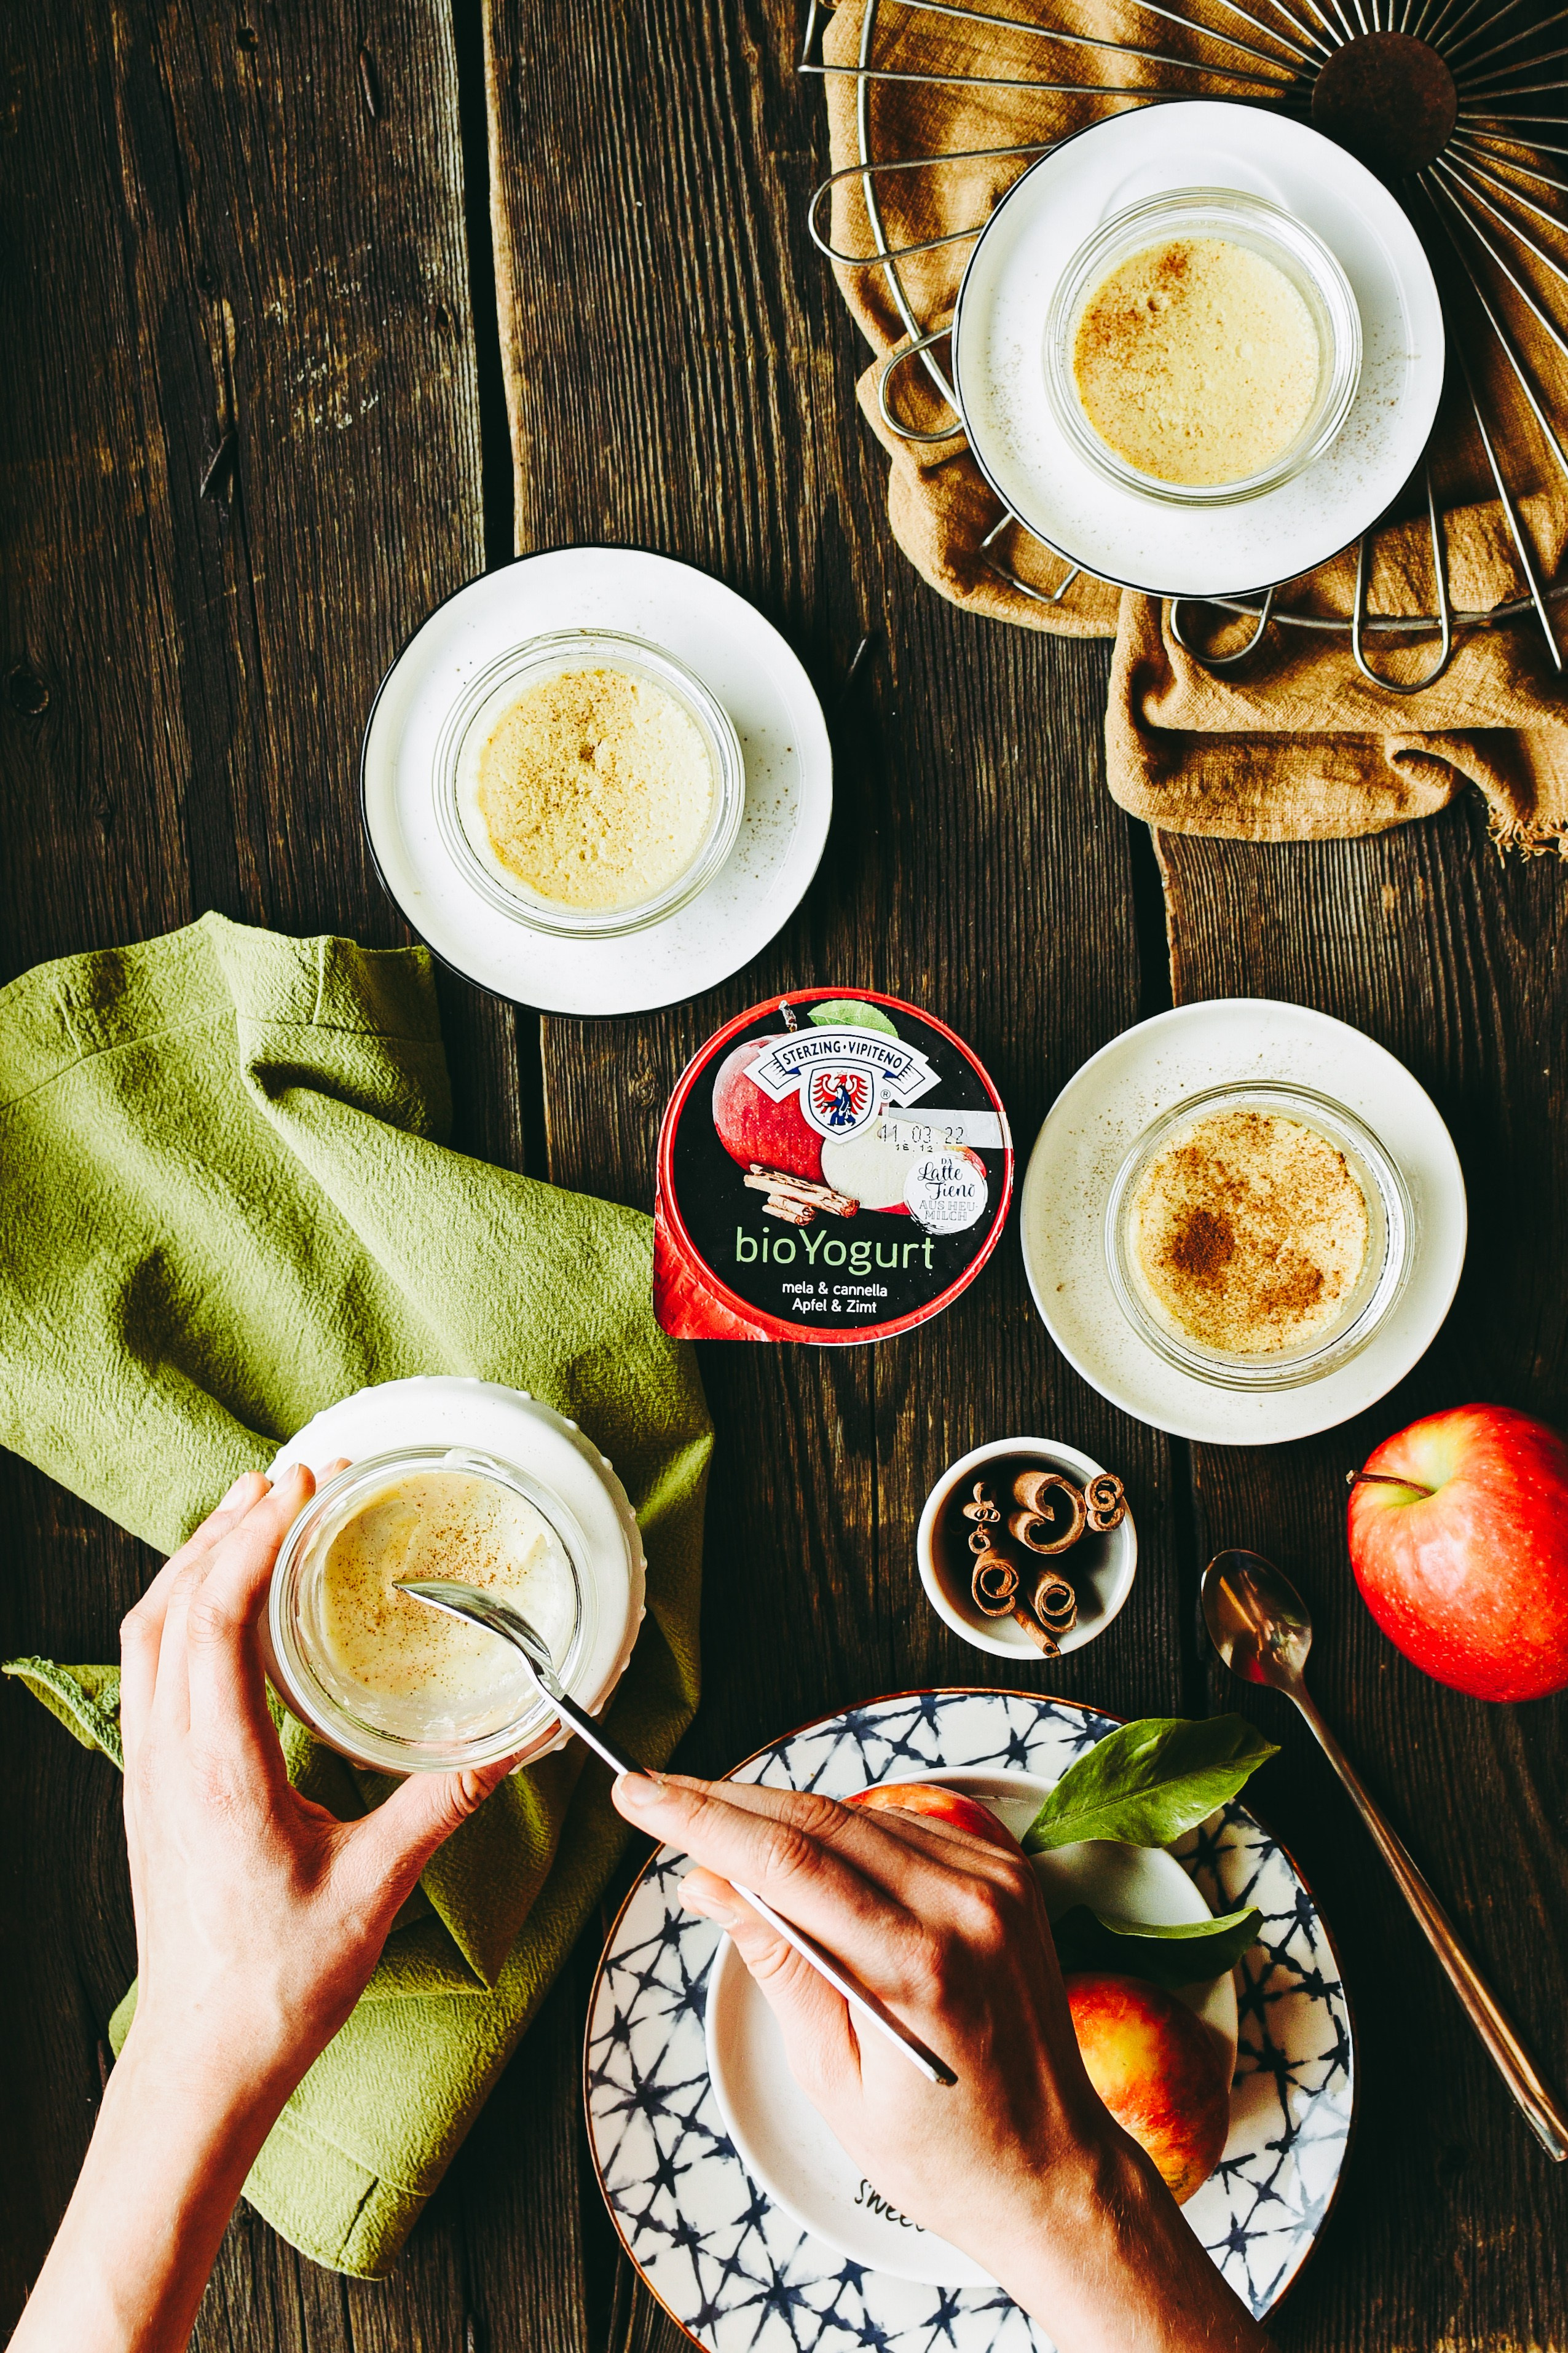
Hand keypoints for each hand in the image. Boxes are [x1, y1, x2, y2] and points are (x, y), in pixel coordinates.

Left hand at [12, 1464, 521, 2352]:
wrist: (202, 2058)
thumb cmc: (278, 1985)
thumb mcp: (376, 1887)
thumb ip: (440, 1804)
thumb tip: (512, 1742)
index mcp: (216, 1771)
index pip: (212, 1622)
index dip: (252, 1542)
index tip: (298, 1486)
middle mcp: (168, 1759)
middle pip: (168, 1609)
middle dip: (223, 1531)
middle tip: (286, 1479)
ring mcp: (149, 1773)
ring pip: (148, 1635)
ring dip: (195, 1565)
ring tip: (252, 1517)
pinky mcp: (151, 1790)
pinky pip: (150, 1671)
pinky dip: (185, 1612)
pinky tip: (229, 1609)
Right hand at [614, 1772, 1269, 2352]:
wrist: (1052, 2173)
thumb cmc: (942, 2154)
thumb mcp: (833, 2076)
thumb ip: (778, 1961)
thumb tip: (709, 1881)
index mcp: (917, 1964)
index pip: (785, 1859)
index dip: (702, 1819)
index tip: (641, 1794)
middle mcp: (964, 1907)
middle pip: (818, 1819)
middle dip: (727, 1802)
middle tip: (657, 1793)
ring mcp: (996, 1885)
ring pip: (859, 1816)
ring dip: (781, 1812)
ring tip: (712, 1819)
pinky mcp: (1009, 1877)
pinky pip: (906, 1830)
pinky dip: (845, 1829)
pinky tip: (798, 1841)